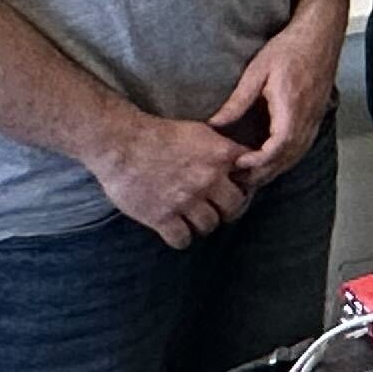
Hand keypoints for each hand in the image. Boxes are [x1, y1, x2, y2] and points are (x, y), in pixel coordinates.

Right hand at [94, 109, 254, 247]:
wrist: (122, 143)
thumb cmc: (159, 133)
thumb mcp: (201, 132)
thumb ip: (221, 149)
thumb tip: (240, 161)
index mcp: (221, 155)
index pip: (251, 178)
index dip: (245, 185)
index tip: (236, 189)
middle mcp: (208, 179)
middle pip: (235, 207)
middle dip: (227, 209)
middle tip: (217, 209)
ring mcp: (186, 200)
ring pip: (210, 225)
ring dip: (203, 224)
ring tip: (194, 219)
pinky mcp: (162, 217)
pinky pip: (183, 239)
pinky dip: (181, 238)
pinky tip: (176, 230)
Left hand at [211, 14, 341, 182]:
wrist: (320, 34)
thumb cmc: (290, 48)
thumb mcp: (256, 71)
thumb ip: (237, 101)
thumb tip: (215, 124)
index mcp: (291, 107)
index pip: (277, 147)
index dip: (257, 162)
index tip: (237, 164)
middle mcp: (307, 117)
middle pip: (287, 158)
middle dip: (262, 172)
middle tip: (236, 178)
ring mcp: (315, 118)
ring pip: (296, 155)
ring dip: (274, 168)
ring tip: (249, 174)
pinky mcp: (316, 116)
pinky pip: (302, 146)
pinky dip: (285, 158)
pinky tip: (270, 160)